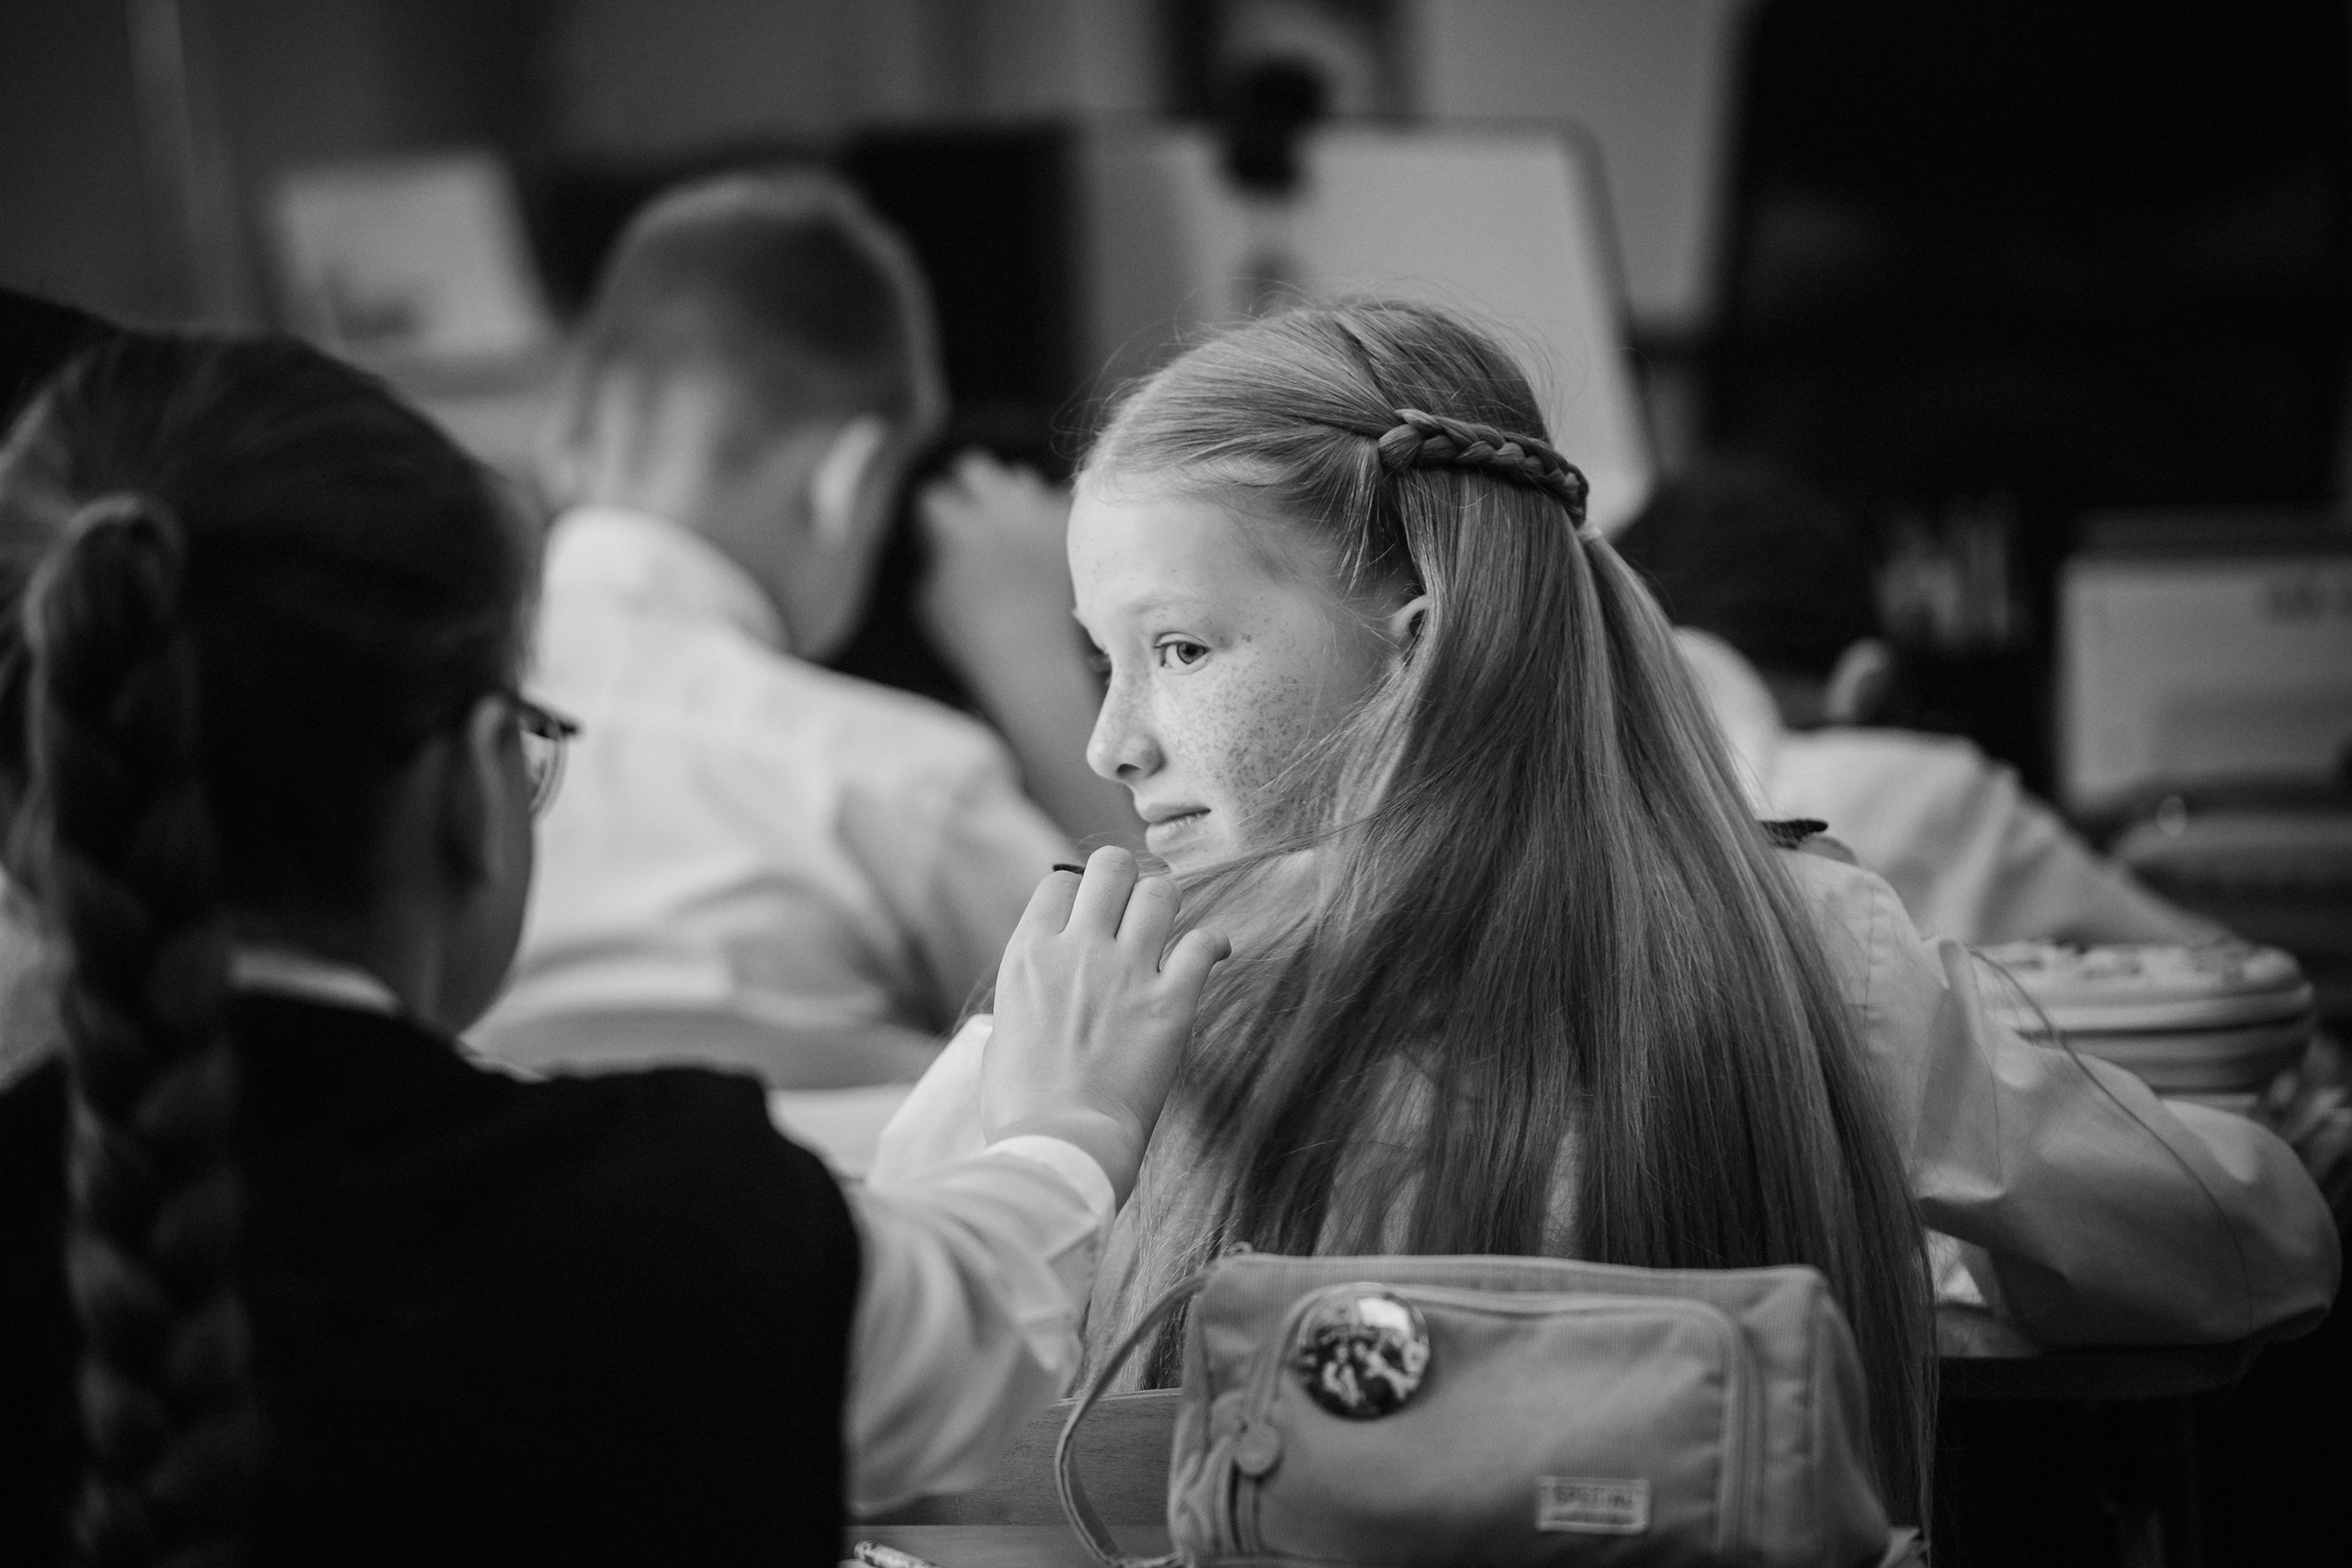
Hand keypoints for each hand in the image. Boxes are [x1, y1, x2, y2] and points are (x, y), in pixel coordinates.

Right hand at [916, 450, 1073, 671]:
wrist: (1040, 661)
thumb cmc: (976, 639)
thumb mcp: (931, 602)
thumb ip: (932, 559)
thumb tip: (940, 542)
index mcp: (958, 529)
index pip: (932, 495)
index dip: (929, 516)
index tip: (933, 533)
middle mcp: (1001, 511)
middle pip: (975, 467)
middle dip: (966, 488)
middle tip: (968, 517)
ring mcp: (1041, 516)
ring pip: (1018, 479)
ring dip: (1008, 499)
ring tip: (1008, 530)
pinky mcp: (1072, 529)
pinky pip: (1056, 503)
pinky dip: (1046, 518)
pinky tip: (1041, 543)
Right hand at [982, 846, 1229, 1204]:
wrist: (1060, 1144)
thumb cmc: (1021, 1107)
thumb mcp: (1001, 1037)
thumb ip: (1027, 999)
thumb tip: (1040, 996)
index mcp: (1029, 956)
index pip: (1059, 884)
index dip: (1077, 895)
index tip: (1087, 918)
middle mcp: (1078, 950)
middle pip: (1111, 867)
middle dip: (1125, 878)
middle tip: (1131, 908)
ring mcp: (1127, 972)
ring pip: (1160, 891)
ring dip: (1166, 904)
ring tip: (1166, 928)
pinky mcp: (1171, 1003)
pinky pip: (1204, 944)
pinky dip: (1213, 943)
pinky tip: (1213, 953)